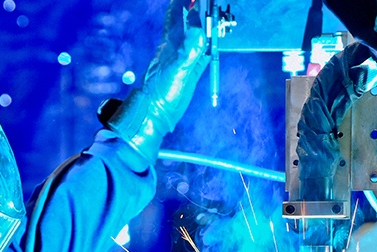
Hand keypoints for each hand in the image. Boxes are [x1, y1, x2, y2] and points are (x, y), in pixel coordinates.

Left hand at [102, 0, 208, 161]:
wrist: (157, 115)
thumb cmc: (160, 93)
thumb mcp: (175, 72)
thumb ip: (187, 53)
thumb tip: (199, 32)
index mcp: (169, 43)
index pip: (176, 14)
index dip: (183, 1)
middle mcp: (177, 48)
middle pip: (190, 23)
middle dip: (200, 11)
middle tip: (212, 5)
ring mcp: (185, 59)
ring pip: (199, 37)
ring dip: (208, 27)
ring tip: (220, 17)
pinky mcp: (192, 72)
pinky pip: (204, 54)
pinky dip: (211, 46)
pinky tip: (217, 39)